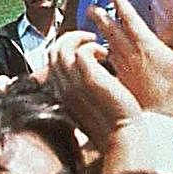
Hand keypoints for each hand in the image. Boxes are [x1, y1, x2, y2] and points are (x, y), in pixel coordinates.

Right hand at [48, 31, 141, 150]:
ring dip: (80, 39)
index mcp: (60, 93)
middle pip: (53, 51)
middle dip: (70, 38)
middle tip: (89, 39)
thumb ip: (79, 84)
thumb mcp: (87, 101)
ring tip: (96, 43)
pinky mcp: (89, 80)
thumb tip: (82, 62)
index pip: (49, 61)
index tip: (80, 46)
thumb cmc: (111, 119)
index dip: (63, 47)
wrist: (123, 135)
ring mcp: (73, 84)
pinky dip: (93, 47)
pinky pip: (82, 51)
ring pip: (62, 48)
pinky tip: (105, 55)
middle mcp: (62, 88)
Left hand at [89, 0, 172, 120]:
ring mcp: (122, 67)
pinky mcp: (120, 80)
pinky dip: (103, 53)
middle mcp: (129, 53)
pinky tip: (102, 52)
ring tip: (92, 25)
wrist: (159, 116)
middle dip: (100, 16)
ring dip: (99, 33)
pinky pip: (108, 62)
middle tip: (90, 6)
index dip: (121, 4)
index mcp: (145, 44)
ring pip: (107, 44)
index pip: (129, 19)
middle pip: (111, 30)